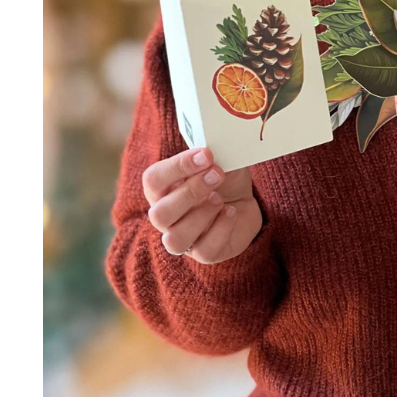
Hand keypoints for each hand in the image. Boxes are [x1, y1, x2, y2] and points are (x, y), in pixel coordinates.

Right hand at [142, 147, 262, 263]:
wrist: (243, 201)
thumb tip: (216, 142)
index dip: (177, 167)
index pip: (153, 180)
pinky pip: (205, 250)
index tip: (206, 154)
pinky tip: (232, 212)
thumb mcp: (219, 158)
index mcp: (161, 189)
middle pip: (160, 214)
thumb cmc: (222, 178)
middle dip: (191, 192)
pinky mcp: (204, 253)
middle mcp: (165, 217)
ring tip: (221, 198)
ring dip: (202, 215)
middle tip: (217, 174)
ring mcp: (182, 238)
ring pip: (175, 240)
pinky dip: (221, 229)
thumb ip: (212, 152)